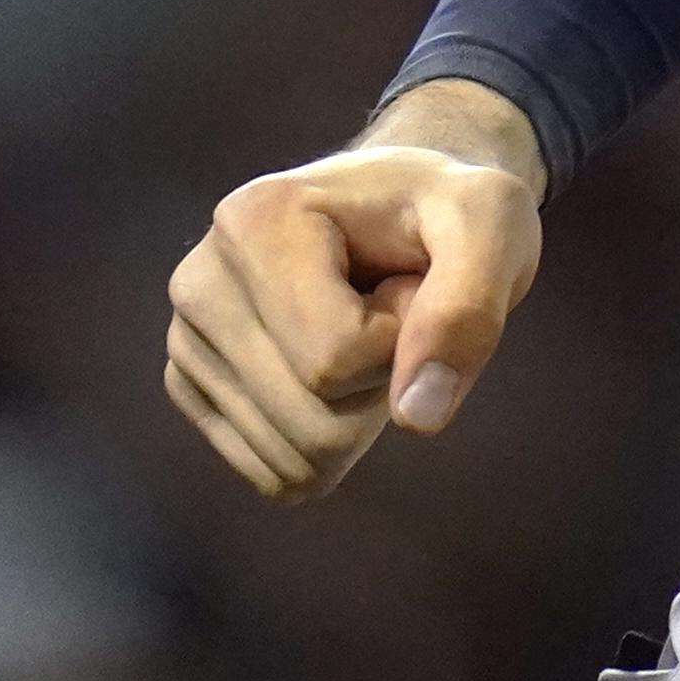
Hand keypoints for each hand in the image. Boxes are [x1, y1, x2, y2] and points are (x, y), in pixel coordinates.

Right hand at [161, 79, 545, 501]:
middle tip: (390, 308)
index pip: (336, 358)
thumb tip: (419, 416)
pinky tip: (333, 360)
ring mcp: (185, 341)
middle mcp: (199, 282)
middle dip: (382, 381)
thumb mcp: (494, 224)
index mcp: (255, 221)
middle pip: (312, 422)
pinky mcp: (193, 389)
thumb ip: (469, 309)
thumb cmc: (449, 211)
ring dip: (357, 409)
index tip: (412, 278)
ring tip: (363, 327)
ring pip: (295, 459)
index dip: (405, 339)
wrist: (405, 207)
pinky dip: (327, 436)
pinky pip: (276, 473)